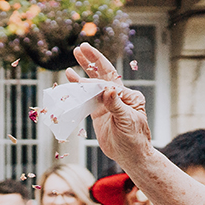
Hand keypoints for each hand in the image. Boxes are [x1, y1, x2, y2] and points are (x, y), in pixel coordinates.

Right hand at [68, 43, 152, 166]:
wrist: (130, 156)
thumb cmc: (134, 139)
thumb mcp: (126, 121)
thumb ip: (115, 105)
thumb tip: (107, 89)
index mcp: (129, 96)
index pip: (111, 81)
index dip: (97, 71)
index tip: (85, 62)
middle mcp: (118, 96)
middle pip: (103, 74)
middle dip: (92, 61)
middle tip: (81, 48)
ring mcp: (107, 103)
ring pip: (93, 84)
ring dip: (83, 71)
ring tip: (74, 56)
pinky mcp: (98, 111)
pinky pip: (86, 97)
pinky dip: (77, 88)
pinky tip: (70, 79)